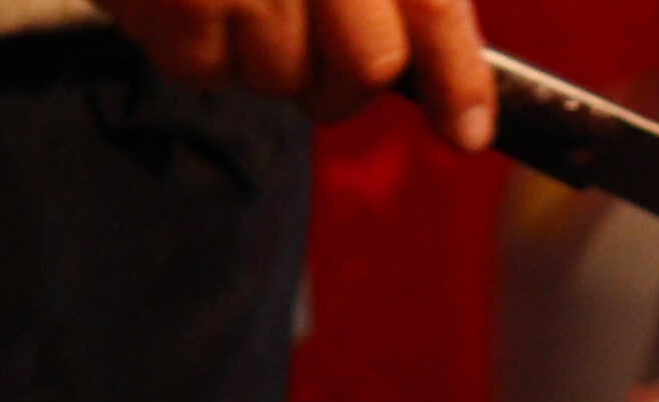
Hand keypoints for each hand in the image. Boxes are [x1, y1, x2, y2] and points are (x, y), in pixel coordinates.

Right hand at [95, 0, 496, 150]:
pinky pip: (202, 68)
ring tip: (239, 1)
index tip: (466, 131)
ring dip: (267, 63)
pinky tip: (192, 0)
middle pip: (366, 64)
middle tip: (321, 69)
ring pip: (281, 77)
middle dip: (347, 85)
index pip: (432, 7)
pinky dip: (200, 52)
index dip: (457, 79)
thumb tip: (444, 74)